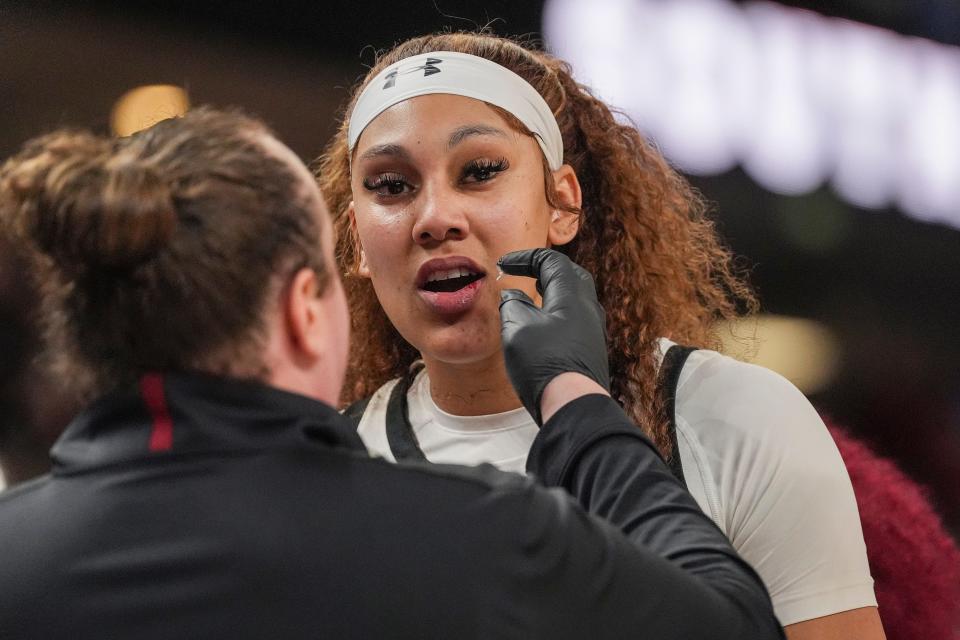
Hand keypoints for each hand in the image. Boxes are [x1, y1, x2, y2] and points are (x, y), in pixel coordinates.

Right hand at [497, 248, 610, 424]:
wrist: (573, 404)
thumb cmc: (544, 363)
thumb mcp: (516, 326)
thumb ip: (512, 304)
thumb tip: (513, 296)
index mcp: (571, 295)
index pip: (551, 261)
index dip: (525, 258)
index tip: (503, 264)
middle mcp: (588, 308)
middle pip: (570, 275)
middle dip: (544, 269)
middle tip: (524, 271)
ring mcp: (592, 330)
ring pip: (575, 298)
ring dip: (552, 290)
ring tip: (533, 293)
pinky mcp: (590, 349)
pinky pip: (575, 318)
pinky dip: (558, 311)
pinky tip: (544, 324)